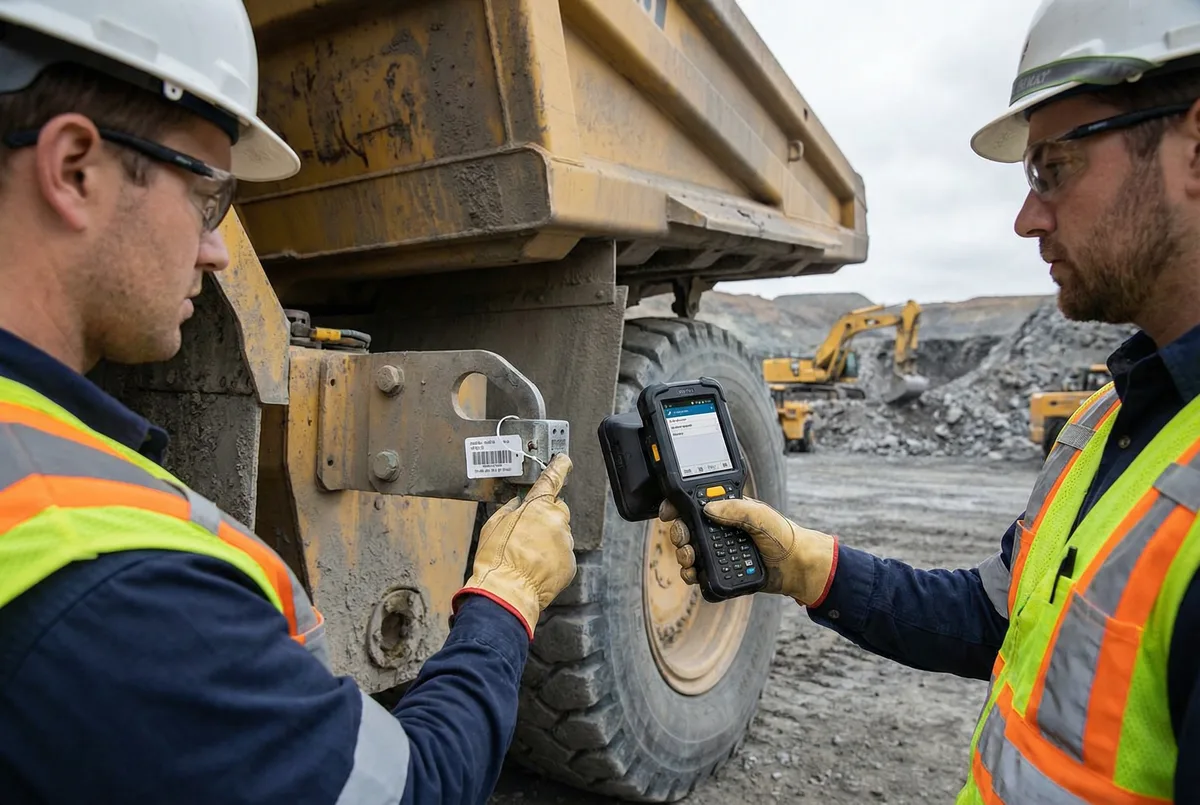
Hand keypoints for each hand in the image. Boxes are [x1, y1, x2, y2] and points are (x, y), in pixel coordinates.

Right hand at [454, 453, 575, 638]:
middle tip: (527, 533)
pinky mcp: (570, 563)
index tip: (564, 460)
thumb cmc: (496, 558)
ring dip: (548, 540)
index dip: (559, 467)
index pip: (551, 480)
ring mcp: (566, 542)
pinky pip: (563, 554)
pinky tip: (536, 568)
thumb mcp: (493, 525)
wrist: (507, 592)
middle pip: (557, 510)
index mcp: (537, 506)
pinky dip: (553, 559)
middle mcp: (556, 521)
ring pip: (560, 534)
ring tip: (528, 556)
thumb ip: (510, 509)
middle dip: (546, 517)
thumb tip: (518, 503)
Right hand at [659, 497, 836, 605]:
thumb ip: (735, 509)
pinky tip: (694, 573)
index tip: (669, 512)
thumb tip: (708, 508)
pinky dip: (691, 574)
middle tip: (685, 540)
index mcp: (726, 510)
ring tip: (691, 559)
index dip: (678, 506)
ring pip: (689, 551)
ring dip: (683, 555)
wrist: (797, 568)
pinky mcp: (721, 572)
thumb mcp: (761, 516)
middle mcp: (719, 530)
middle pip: (687, 529)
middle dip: (680, 534)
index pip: (695, 503)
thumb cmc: (784, 537)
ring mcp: (719, 551)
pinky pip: (698, 572)